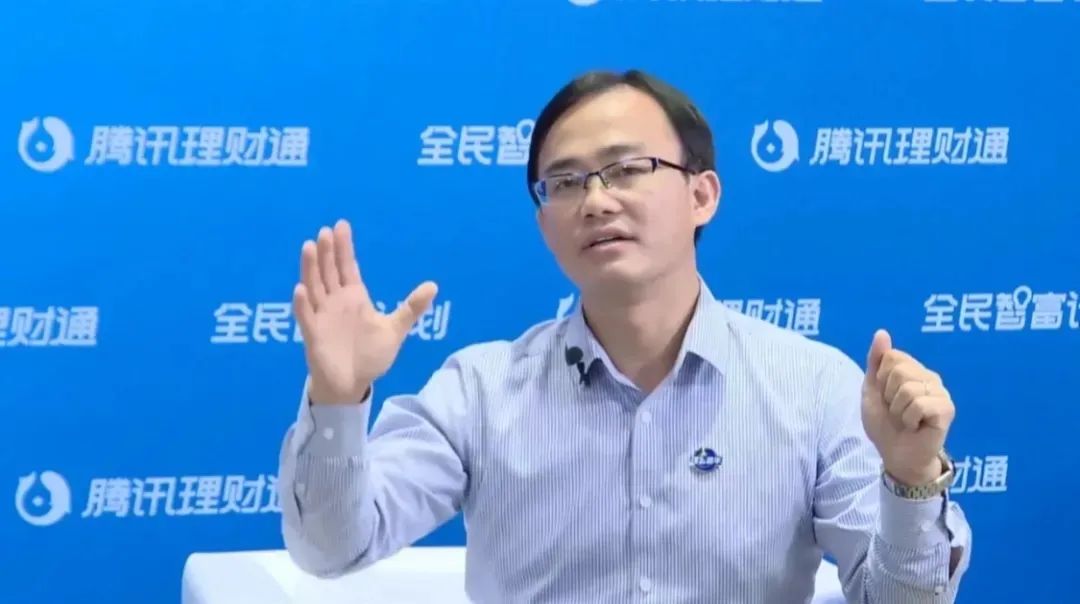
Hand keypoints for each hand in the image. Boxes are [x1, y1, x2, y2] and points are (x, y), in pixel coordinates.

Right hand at [293, 219, 436, 404]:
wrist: (353, 384)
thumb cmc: (370, 355)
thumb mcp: (395, 329)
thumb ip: (411, 308)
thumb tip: (434, 285)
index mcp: (355, 297)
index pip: (348, 267)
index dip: (345, 247)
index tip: (341, 225)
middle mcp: (336, 302)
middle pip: (329, 271)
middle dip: (328, 252)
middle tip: (325, 230)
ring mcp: (322, 317)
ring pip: (314, 287)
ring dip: (311, 268)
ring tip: (310, 247)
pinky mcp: (313, 335)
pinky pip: (306, 317)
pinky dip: (303, 304)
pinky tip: (301, 289)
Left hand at [861, 329, 955, 485]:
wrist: (896, 454)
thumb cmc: (885, 424)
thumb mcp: (872, 390)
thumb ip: (876, 361)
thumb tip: (882, 332)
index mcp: (913, 369)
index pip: (891, 356)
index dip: (881, 380)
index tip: (886, 397)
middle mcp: (930, 377)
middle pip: (899, 370)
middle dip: (889, 395)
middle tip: (897, 411)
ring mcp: (940, 392)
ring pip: (908, 388)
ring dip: (898, 410)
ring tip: (906, 420)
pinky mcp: (946, 409)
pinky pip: (919, 404)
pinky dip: (909, 419)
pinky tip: (916, 426)